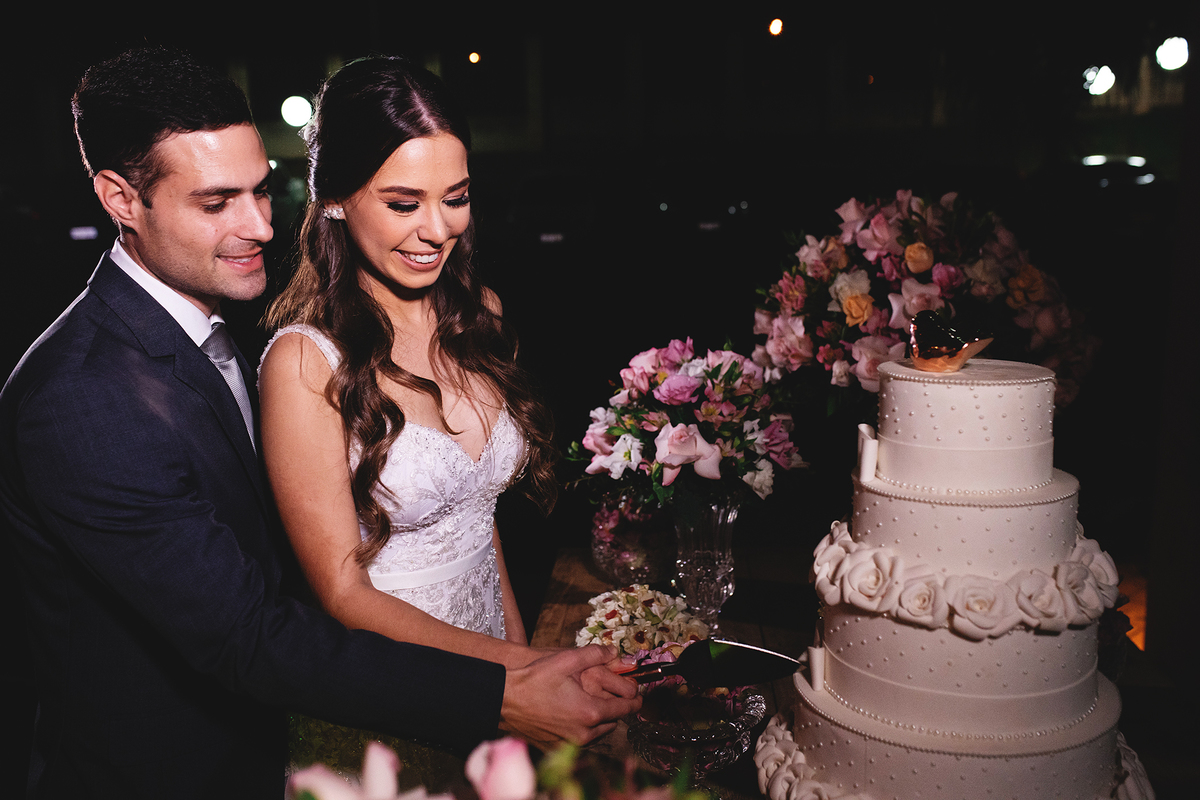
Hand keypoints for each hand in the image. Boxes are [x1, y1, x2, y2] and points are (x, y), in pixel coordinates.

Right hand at [499, 645, 640, 748]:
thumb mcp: (566, 660)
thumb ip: (594, 654)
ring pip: (596, 734)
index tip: (639, 696)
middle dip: (614, 709)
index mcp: (590, 712)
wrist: (504, 699)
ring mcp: (568, 743)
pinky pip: (578, 740)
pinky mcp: (556, 748)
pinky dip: (580, 729)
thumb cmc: (533, 680)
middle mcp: (582, 733)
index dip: (635, 701)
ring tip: (588, 703)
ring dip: (598, 721)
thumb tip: (614, 652)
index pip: (625, 709)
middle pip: (613, 723)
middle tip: (609, 695)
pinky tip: (571, 715)